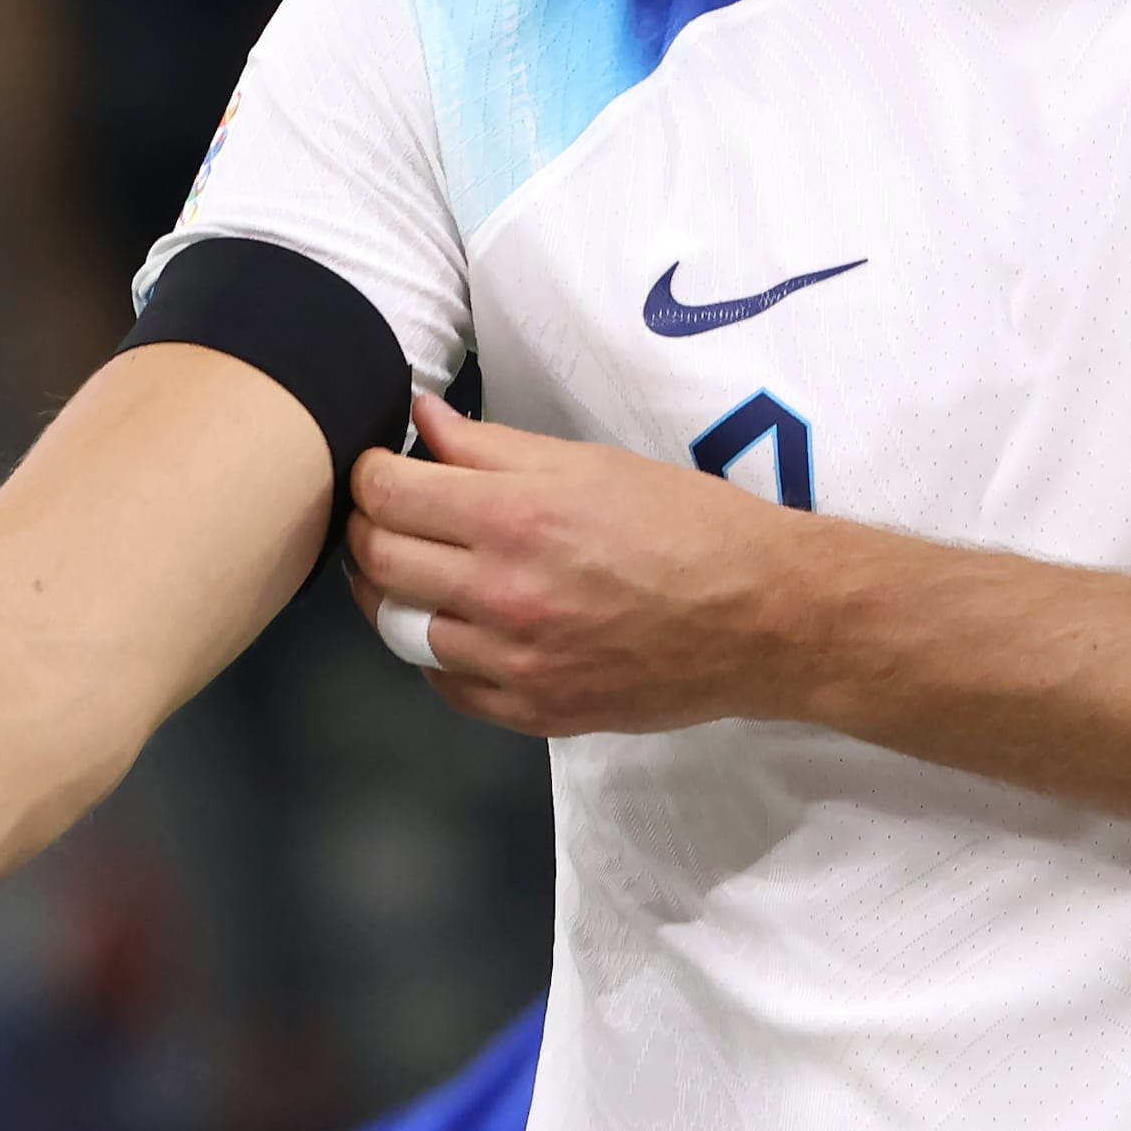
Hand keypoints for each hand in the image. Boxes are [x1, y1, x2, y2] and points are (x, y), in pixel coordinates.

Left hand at [339, 391, 809, 737]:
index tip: (379, 466)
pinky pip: (448, 687)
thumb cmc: (689, 526)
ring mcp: (517, 663)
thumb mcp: (591, 463)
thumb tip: (423, 419)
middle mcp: (506, 595)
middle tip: (386, 514)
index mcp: (518, 518)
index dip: (369, 472)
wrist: (763, 617)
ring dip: (391, 595)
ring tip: (411, 570)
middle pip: (380, 564)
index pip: (390, 496)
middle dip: (367, 529)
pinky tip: (457, 626)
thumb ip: (493, 445)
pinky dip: (437, 654)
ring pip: (400, 632)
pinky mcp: (536, 711)